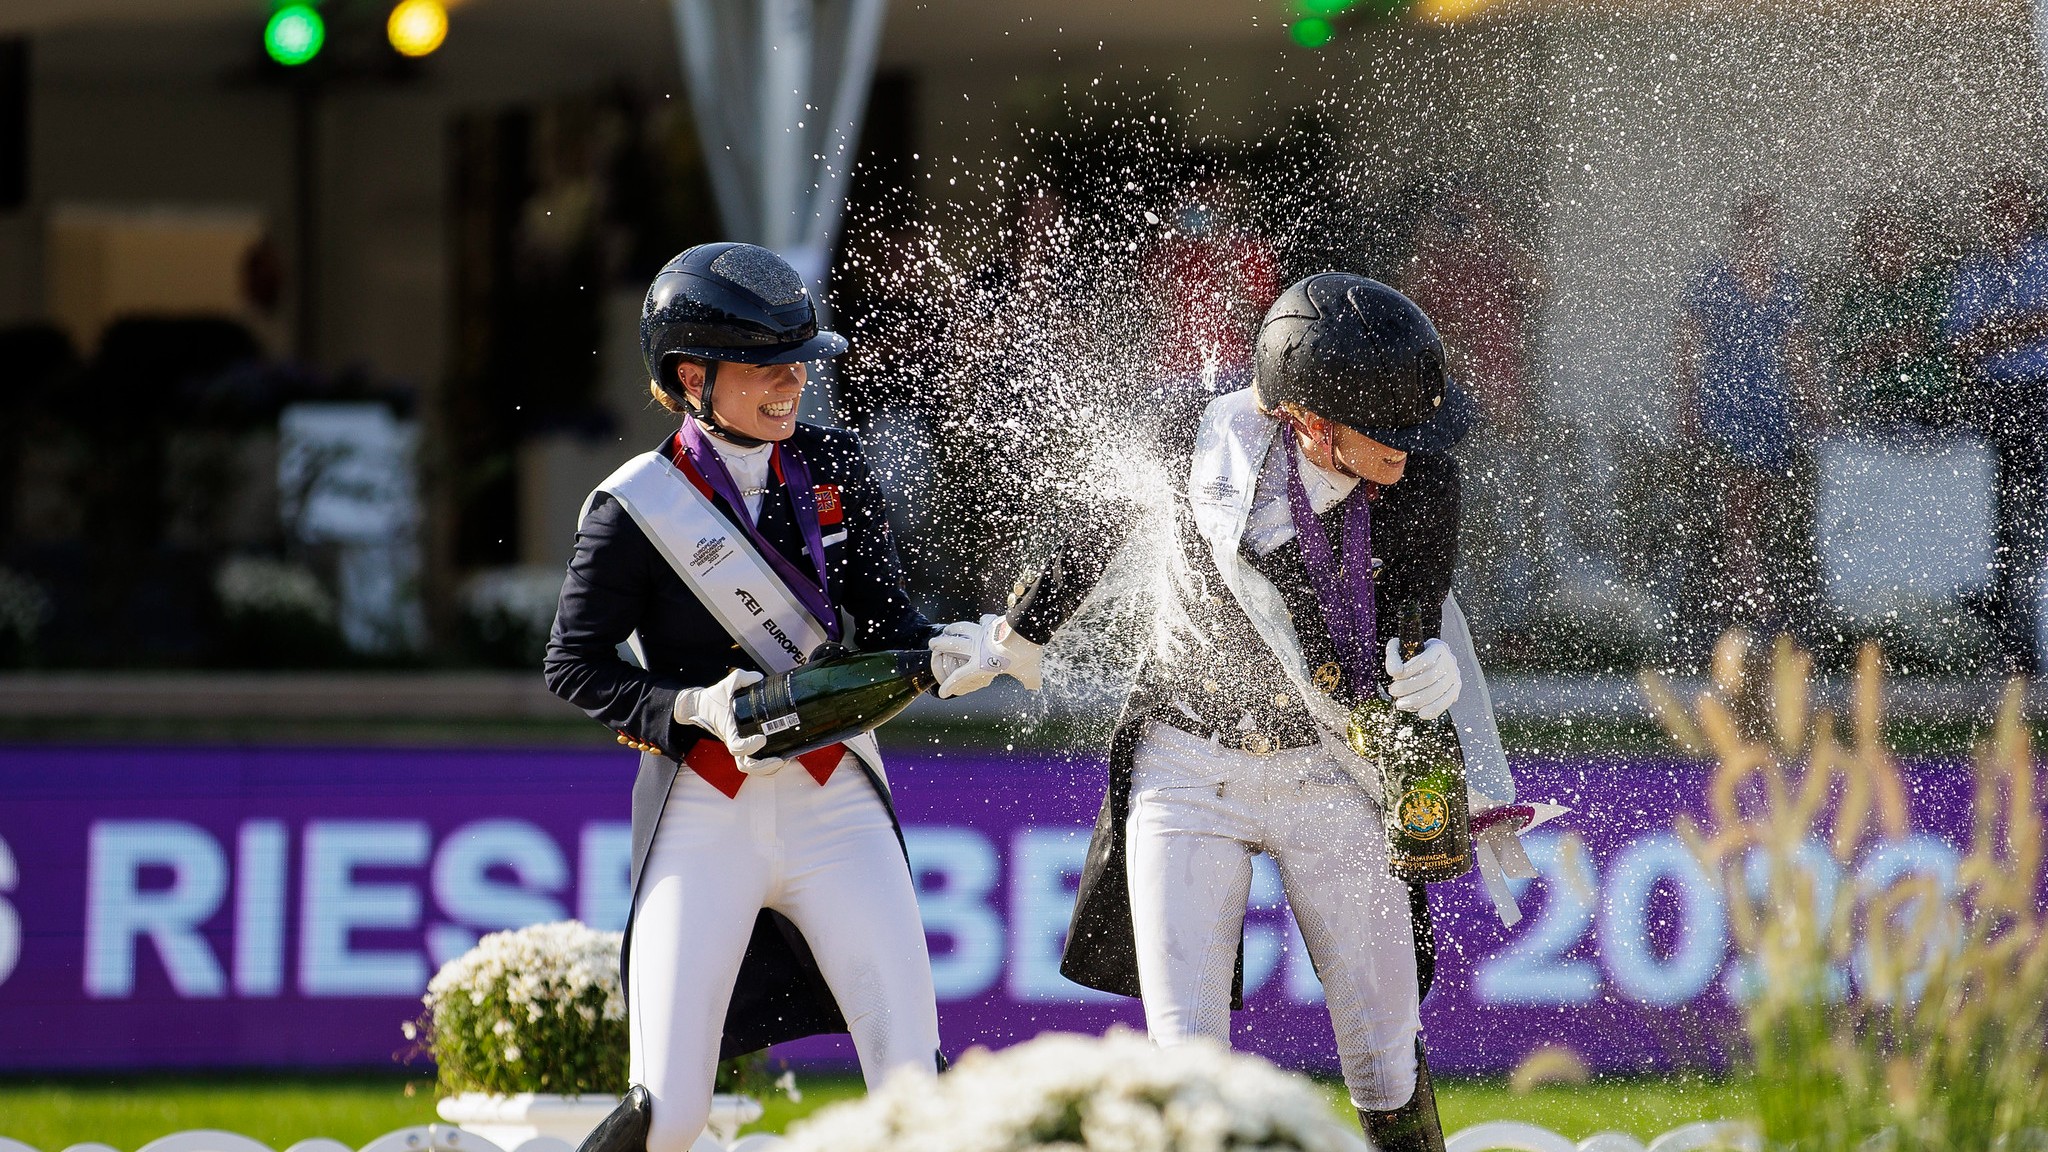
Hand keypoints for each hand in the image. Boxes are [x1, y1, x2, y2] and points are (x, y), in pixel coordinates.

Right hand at [674, 668, 785, 774]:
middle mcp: (732, 741)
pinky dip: (766, 766)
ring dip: (768, 769)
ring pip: (750, 768)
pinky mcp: (743, 746)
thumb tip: (760, 679)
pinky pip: (753, 762)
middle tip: (780, 760)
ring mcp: (737, 746)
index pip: (737, 747)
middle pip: (746, 765)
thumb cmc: (714, 697)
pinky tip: (781, 757)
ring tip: (784, 760)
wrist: (701, 706)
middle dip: (764, 766)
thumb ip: (743, 677)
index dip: (750, 746)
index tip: (762, 738)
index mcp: (728, 730)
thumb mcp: (728, 682)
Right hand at [929, 614, 1044, 697]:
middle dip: (940, 645)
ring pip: (962, 629)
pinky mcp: (992, 623)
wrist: (1026, 630)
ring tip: (947, 630)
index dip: (949, 686)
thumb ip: (1030, 680)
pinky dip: (983, 621)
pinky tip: (983, 620)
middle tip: (933, 645)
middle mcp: (977, 648)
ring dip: (953, 628)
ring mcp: (983, 633)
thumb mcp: (1029, 672)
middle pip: (952, 645)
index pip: (960, 677)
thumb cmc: (1025, 655)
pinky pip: (984, 621)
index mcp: (981, 664)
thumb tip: (1035, 686)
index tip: (942, 693)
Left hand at [1384, 637, 1460, 720]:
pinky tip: (1420, 713)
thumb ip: (1394, 657)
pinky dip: (1433, 709)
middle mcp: (1450, 661)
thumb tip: (1395, 672)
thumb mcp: (1400, 648)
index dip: (1410, 670)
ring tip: (1400, 703)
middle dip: (1409, 687)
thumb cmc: (1411, 654)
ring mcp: (1454, 676)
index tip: (1394, 676)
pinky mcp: (1455, 690)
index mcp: (1438, 647)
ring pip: (1438, 691)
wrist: (1425, 661)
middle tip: (1393, 691)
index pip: (1426, 660)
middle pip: (1431, 677)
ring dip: (1417, 700)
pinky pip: (1446, 702)